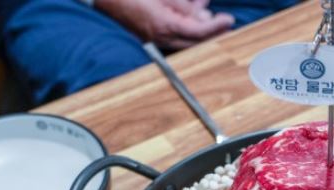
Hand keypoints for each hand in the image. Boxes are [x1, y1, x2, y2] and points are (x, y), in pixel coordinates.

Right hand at [95, 0, 234, 48]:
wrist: (106, 0)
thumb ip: (183, 6)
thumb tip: (202, 15)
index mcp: (165, 26)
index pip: (198, 31)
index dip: (216, 27)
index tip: (228, 20)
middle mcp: (162, 38)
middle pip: (196, 41)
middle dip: (212, 31)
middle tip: (224, 21)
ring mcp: (157, 40)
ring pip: (188, 40)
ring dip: (201, 29)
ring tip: (208, 15)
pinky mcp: (153, 38)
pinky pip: (177, 36)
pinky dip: (188, 28)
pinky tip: (192, 15)